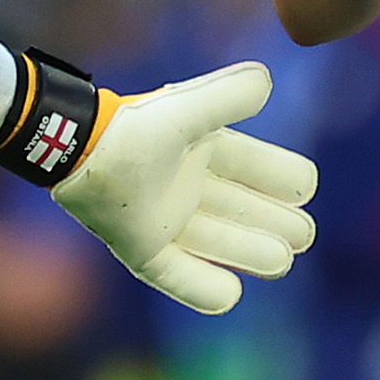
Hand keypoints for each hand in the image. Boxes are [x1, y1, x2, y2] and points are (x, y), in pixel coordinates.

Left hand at [55, 61, 319, 314]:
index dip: (281, 178)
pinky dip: (202, 288)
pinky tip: (231, 296)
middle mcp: (186, 186)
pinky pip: (176, 274)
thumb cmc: (132, 128)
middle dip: (275, 222)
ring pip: (218, 240)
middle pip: (242, 209)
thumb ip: (226, 96)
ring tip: (280, 260)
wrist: (76, 151)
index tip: (303, 188)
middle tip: (302, 235)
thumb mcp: (186, 110)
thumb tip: (265, 82)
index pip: (253, 166)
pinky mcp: (140, 247)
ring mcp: (164, 218)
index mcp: (200, 150)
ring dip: (250, 251)